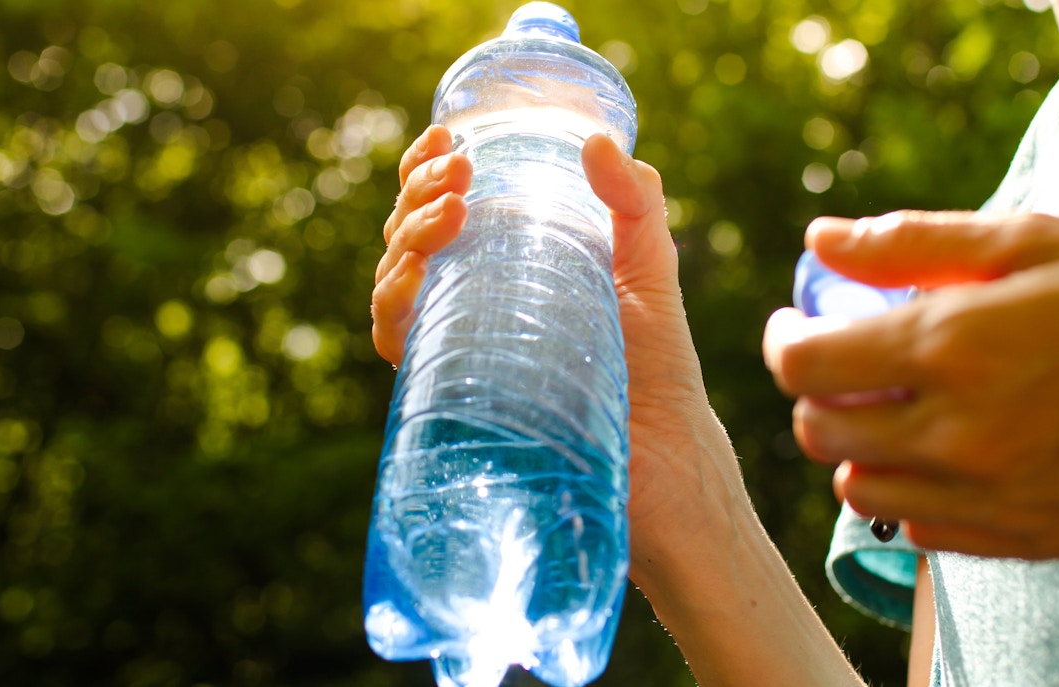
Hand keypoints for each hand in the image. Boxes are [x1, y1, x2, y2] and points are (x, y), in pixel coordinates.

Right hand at [372, 125, 736, 575]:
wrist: (663, 454)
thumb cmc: (656, 365)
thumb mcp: (649, 267)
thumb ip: (634, 202)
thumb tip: (600, 141)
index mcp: (507, 265)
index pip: (445, 209)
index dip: (429, 170)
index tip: (445, 140)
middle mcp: (471, 303)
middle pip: (412, 236)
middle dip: (419, 194)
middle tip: (456, 174)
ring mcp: (457, 347)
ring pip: (397, 280)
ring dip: (405, 238)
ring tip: (450, 214)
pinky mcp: (451, 392)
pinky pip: (400, 343)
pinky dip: (394, 306)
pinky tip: (414, 281)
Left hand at [763, 210, 1058, 558]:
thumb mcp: (1026, 241)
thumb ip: (910, 243)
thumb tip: (819, 240)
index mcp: (952, 348)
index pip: (807, 364)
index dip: (784, 340)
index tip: (795, 324)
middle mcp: (961, 433)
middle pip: (820, 430)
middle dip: (814, 392)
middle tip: (843, 363)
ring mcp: (993, 495)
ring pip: (858, 490)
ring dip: (854, 449)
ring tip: (887, 411)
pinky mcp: (1025, 535)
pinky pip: (920, 529)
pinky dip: (909, 493)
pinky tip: (940, 455)